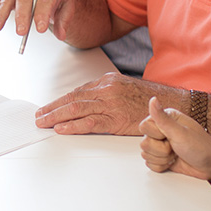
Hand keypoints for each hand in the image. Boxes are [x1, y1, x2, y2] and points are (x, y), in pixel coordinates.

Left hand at [34, 72, 156, 134]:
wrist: (172, 104)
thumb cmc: (150, 99)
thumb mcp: (125, 88)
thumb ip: (106, 93)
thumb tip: (88, 101)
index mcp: (107, 81)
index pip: (77, 92)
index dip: (60, 101)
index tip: (47, 107)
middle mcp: (106, 90)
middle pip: (72, 99)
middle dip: (52, 108)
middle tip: (38, 116)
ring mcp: (111, 104)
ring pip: (76, 109)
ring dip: (56, 116)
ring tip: (43, 122)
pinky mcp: (117, 119)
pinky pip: (90, 123)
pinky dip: (73, 126)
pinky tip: (61, 129)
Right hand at [140, 96, 210, 180]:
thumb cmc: (201, 147)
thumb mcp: (180, 132)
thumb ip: (163, 118)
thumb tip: (153, 100)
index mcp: (166, 119)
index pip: (144, 126)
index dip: (155, 135)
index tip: (169, 136)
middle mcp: (162, 131)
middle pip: (144, 142)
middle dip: (161, 150)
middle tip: (175, 147)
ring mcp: (161, 145)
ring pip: (146, 154)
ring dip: (162, 158)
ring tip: (176, 154)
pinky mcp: (162, 158)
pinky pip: (150, 164)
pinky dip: (162, 166)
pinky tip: (173, 162)